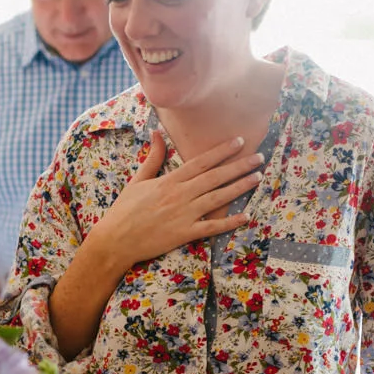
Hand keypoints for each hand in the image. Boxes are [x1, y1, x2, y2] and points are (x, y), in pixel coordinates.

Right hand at [88, 133, 263, 269]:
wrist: (115, 240)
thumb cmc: (125, 210)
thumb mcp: (138, 180)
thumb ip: (153, 158)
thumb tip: (156, 133)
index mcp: (169, 181)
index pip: (200, 162)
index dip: (221, 151)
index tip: (239, 142)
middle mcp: (180, 195)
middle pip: (215, 177)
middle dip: (238, 166)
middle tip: (259, 158)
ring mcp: (183, 215)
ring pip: (217, 198)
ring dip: (239, 187)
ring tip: (257, 178)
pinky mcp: (184, 233)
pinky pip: (211, 227)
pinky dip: (229, 222)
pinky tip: (245, 216)